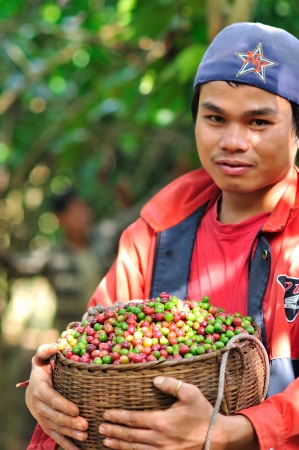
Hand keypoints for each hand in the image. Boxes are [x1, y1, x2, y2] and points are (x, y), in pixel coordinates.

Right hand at [25, 343, 88, 449]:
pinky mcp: (46, 425)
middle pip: (55, 416)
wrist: (34, 385)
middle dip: (70, 422)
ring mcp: (42, 417)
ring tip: (85, 436)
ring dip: (70, 434)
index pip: (51, 398)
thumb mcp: (42, 357)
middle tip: (85, 425)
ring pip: (56, 428)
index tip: (76, 409)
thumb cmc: (43, 368)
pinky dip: (67, 444)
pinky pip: (55, 436)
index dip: (63, 405)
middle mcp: (38, 405)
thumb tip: (57, 344)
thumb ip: (47, 350)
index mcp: (39, 388)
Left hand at [99, 376, 258, 449]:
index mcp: (162, 422)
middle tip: (100, 428)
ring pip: (135, 449)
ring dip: (118, 445)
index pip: (133, 419)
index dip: (118, 417)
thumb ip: (171, 385)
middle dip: (113, 431)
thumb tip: (154, 379)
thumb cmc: (203, 413)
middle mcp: (159, 439)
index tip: (106, 414)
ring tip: (106, 441)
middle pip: (130, 436)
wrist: (218, 437)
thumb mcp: (190, 393)